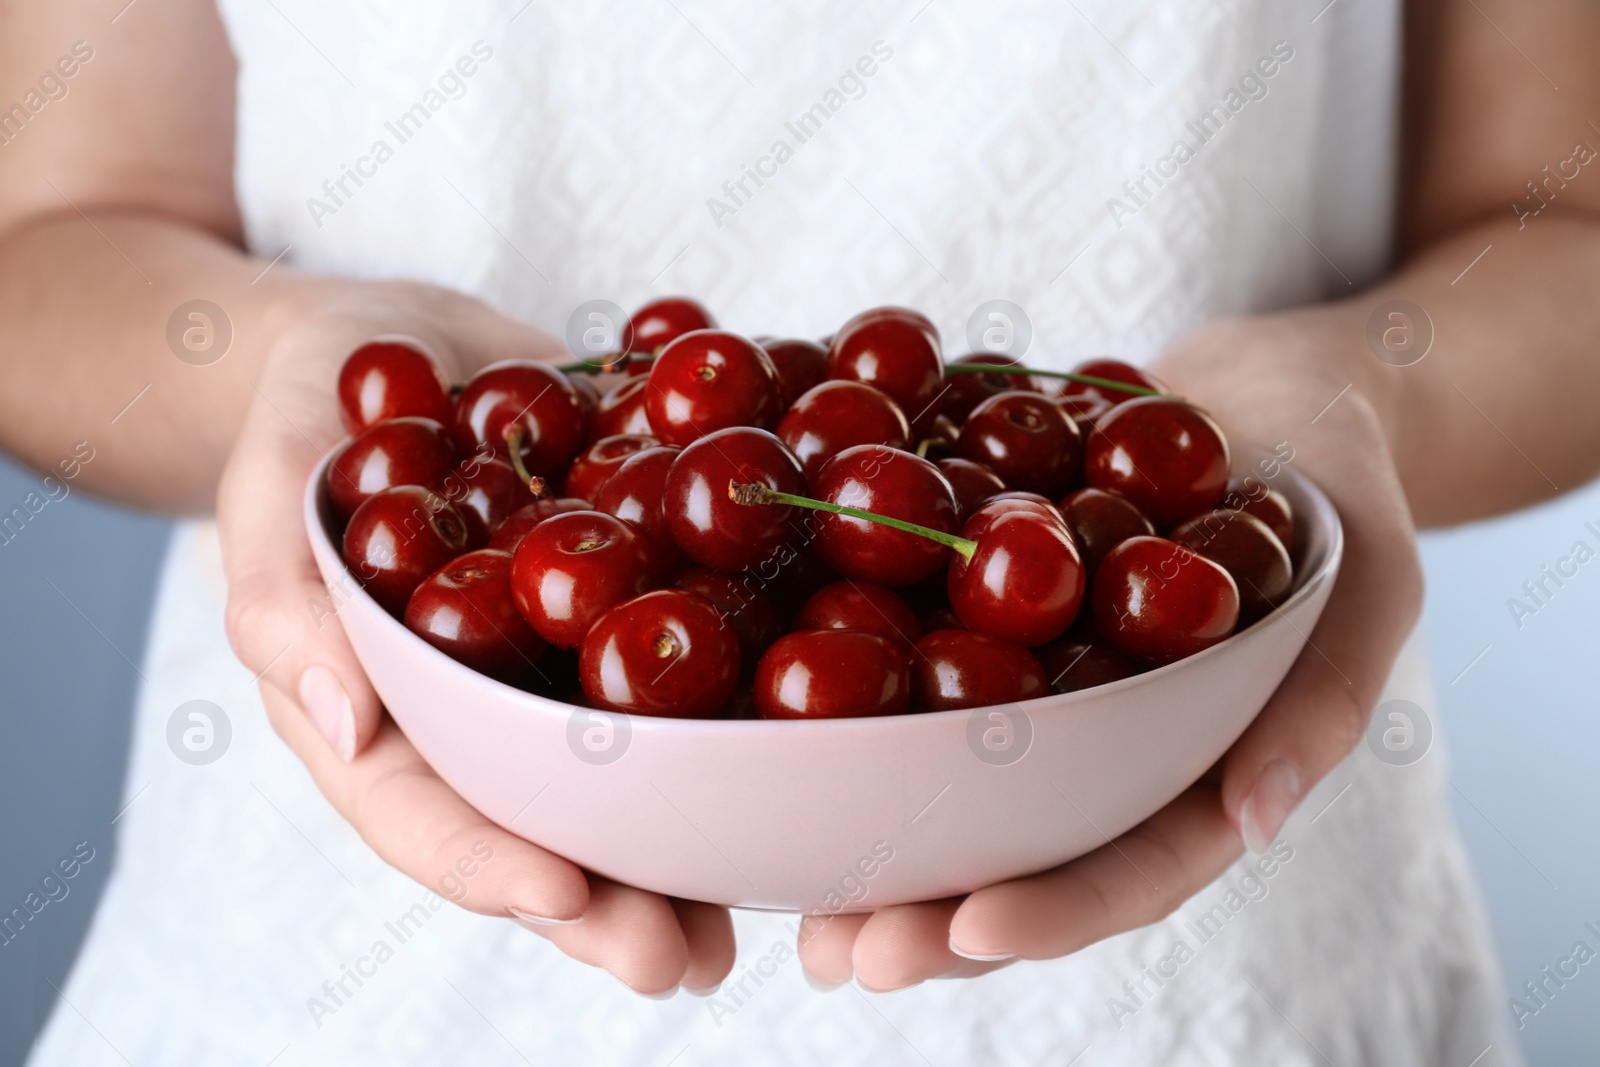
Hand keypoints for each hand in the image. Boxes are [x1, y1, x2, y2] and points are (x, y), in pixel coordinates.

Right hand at [216, 279, 734, 994]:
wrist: (392, 348)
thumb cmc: (302, 426)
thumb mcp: (269, 499)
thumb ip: (285, 609)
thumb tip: (348, 725)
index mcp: (388, 722)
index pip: (429, 820)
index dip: (493, 869)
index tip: (567, 899)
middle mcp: (487, 717)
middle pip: (547, 830)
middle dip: (615, 903)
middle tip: (684, 960)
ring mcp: (564, 669)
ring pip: (631, 777)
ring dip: (696, 846)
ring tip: (766, 903)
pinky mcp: (635, 605)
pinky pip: (687, 662)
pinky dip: (743, 711)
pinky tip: (812, 753)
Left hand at [798, 309, 1421, 990]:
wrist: (1256, 389)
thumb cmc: (1336, 479)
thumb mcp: (1367, 570)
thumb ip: (1326, 689)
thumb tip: (1256, 820)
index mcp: (1199, 770)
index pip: (1133, 867)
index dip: (1057, 911)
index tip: (972, 932)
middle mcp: (1105, 753)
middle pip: (1019, 858)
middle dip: (931, 916)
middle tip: (841, 953)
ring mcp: (1038, 696)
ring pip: (950, 793)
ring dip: (871, 851)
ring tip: (786, 897)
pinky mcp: (978, 626)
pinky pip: (913, 673)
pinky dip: (847, 712)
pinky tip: (769, 740)